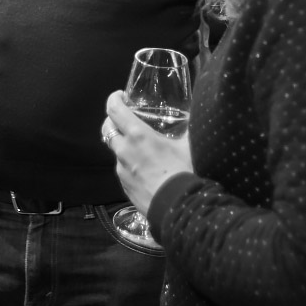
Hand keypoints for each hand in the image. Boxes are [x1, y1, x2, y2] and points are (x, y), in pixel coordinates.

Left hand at [102, 90, 192, 216]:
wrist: (179, 209)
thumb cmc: (185, 172)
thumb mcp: (189, 144)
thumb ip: (189, 127)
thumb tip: (199, 115)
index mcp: (138, 135)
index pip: (114, 110)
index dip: (113, 99)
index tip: (120, 96)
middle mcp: (124, 150)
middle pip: (107, 128)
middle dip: (113, 120)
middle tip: (125, 118)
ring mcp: (121, 170)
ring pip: (116, 150)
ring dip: (123, 144)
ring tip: (140, 147)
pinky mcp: (124, 186)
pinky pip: (123, 169)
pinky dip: (129, 163)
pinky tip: (145, 169)